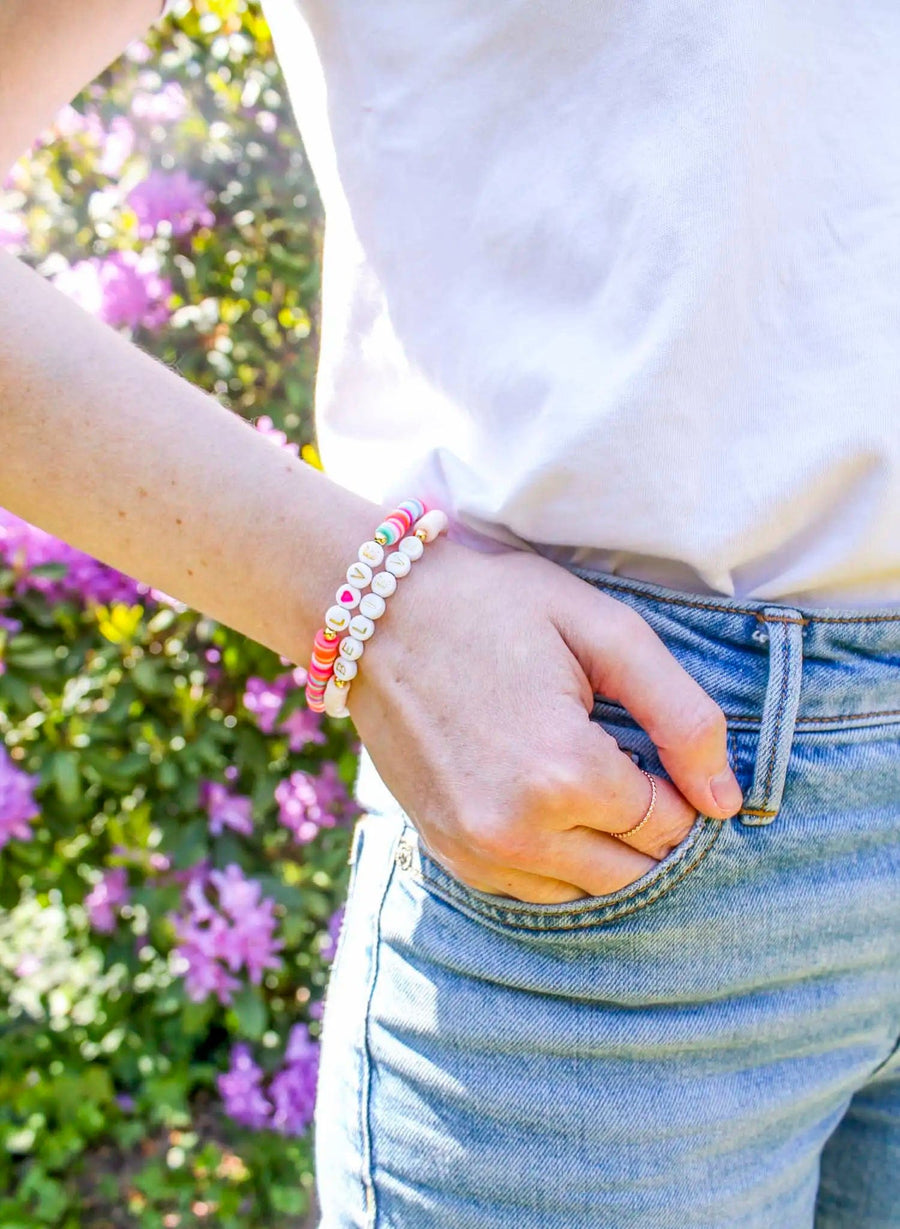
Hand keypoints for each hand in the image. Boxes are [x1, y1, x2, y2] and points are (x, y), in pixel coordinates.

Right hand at [346, 540, 742, 903]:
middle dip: (648, 826)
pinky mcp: (447, 854)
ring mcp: (476, 850)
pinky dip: (556, 862)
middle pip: (634, 871)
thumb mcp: (606, 632)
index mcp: (567, 773)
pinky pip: (531, 892)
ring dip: (605, 850)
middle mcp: (519, 831)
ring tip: (586, 782)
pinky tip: (545, 804)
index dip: (678, 788)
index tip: (651, 746)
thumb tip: (729, 800)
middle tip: (626, 764)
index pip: (670, 826)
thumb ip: (682, 715)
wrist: (379, 616)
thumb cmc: (496, 607)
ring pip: (586, 891)